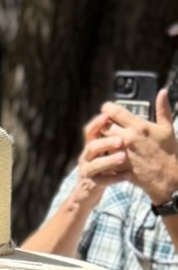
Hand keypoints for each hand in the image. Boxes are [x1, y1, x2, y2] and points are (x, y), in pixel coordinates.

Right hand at [73, 107, 130, 198]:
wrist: (85, 196)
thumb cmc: (100, 170)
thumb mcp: (101, 154)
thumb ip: (109, 141)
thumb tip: (125, 122)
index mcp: (90, 148)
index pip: (89, 132)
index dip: (96, 123)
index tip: (106, 115)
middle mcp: (86, 158)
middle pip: (92, 147)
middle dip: (106, 142)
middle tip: (120, 140)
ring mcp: (87, 172)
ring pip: (95, 165)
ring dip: (109, 160)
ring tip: (123, 157)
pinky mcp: (92, 186)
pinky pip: (103, 181)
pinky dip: (115, 178)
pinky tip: (127, 175)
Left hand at [102, 87, 177, 206]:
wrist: (169, 177)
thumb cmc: (169, 152)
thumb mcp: (167, 128)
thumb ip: (162, 109)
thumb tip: (163, 91)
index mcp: (138, 126)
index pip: (114, 112)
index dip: (106, 108)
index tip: (105, 108)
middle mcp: (128, 138)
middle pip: (103, 127)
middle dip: (102, 125)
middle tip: (104, 126)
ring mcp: (122, 153)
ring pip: (101, 143)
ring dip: (100, 141)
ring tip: (104, 140)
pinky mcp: (119, 167)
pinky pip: (105, 159)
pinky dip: (103, 156)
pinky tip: (105, 155)